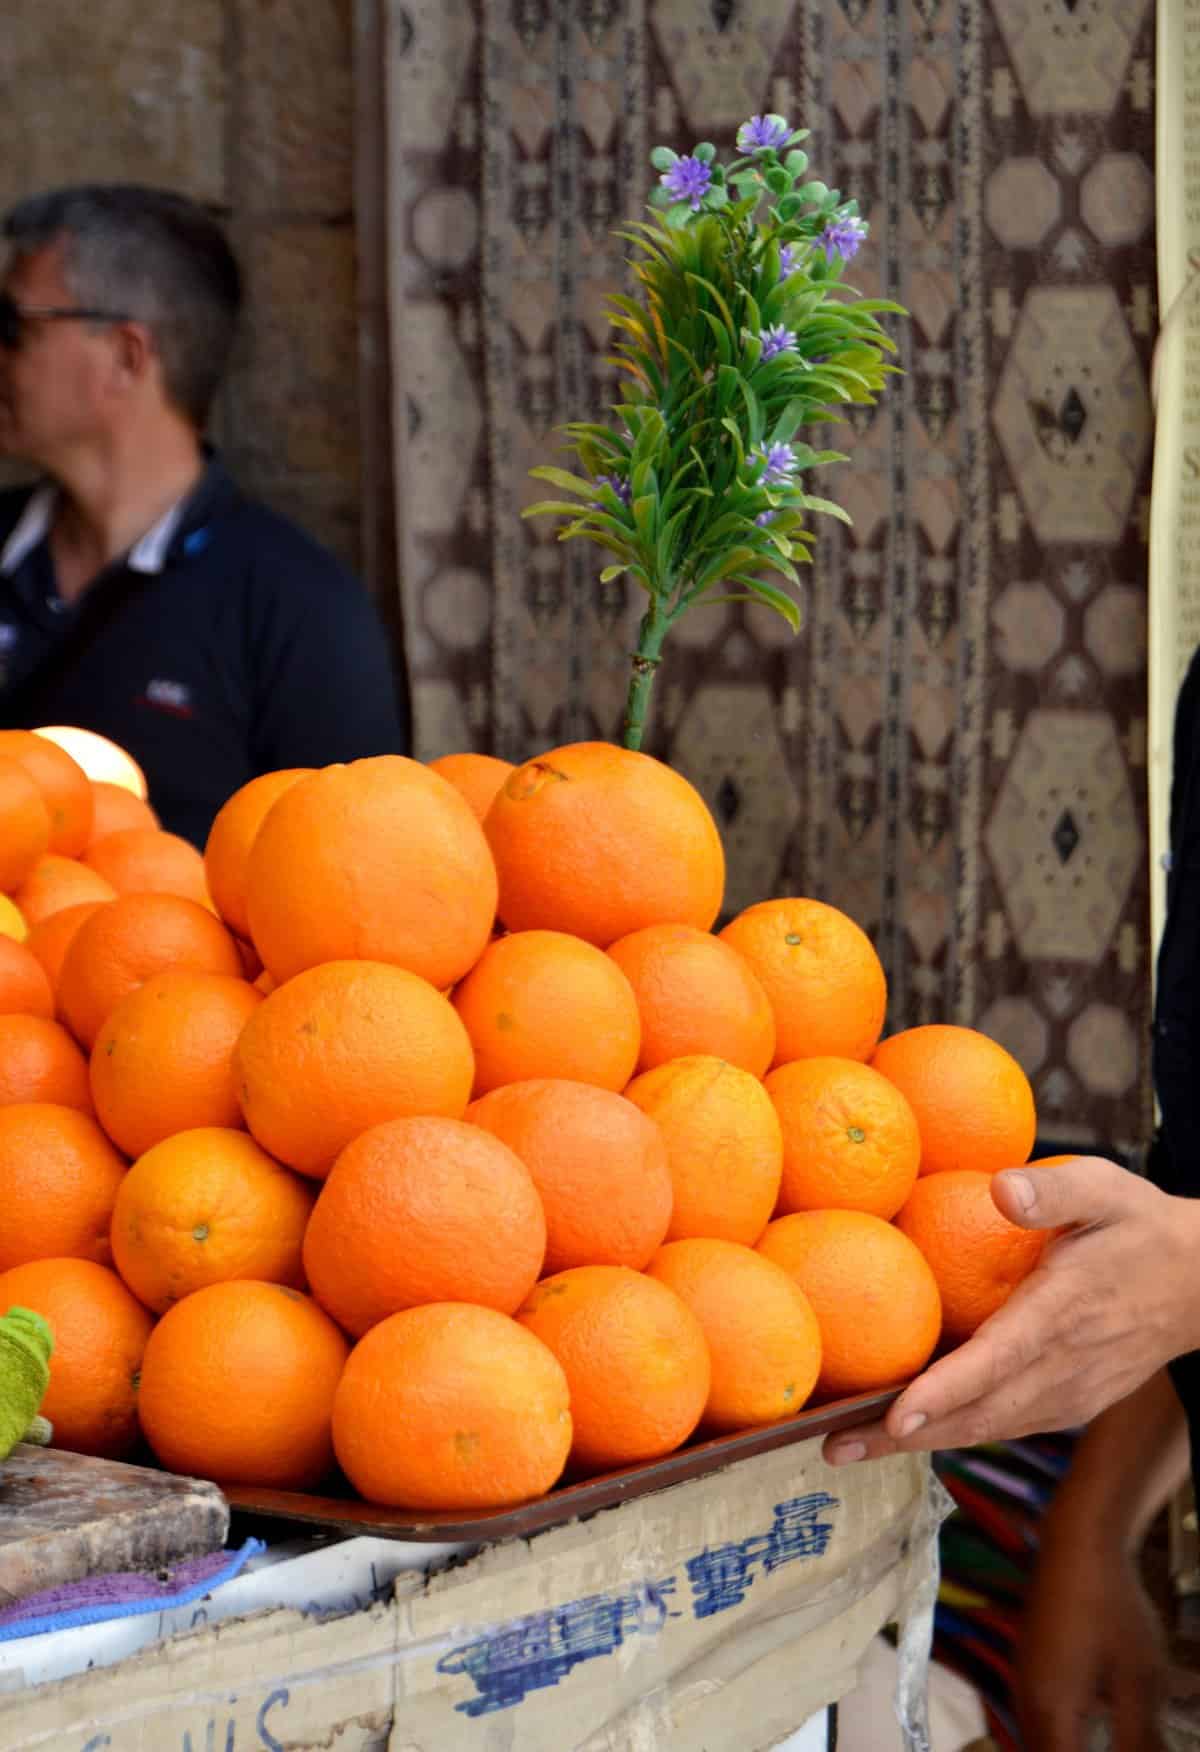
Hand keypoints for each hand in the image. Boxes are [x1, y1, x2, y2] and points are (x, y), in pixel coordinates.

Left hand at [823, 1157, 1199, 1462]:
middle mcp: (1064, 1366)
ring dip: (918, 1442)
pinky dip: (953, 1431)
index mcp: (1063, 1312)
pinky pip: (1004, 1423)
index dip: (946, 1393)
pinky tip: (903, 1430)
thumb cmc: (1138, 1225)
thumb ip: (1054, 1190)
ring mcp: (1068, 1393)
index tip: (897, 1417)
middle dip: (904, 1435)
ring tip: (848, 1447)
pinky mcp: (1069, 1404)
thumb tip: (1000, 1188)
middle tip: (832, 1447)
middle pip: (976, 1413)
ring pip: (985, 1427)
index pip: (997, 1361)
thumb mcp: (1105, 1188)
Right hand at [1017, 1530, 1166, 1750]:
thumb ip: (1140, 1741)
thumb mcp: (1140, 1682)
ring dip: (1071, 1749)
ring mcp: (1024, 1681)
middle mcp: (1027, 1702)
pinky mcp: (1031, 1665)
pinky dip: (1066, 1737)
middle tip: (1126, 1744)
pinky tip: (1096, 1727)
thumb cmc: (1113, 1609)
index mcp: (1051, 1712)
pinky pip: (1040, 1720)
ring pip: (1040, 1741)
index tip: (1128, 1750)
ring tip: (1116, 1738)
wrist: (1079, 1542)